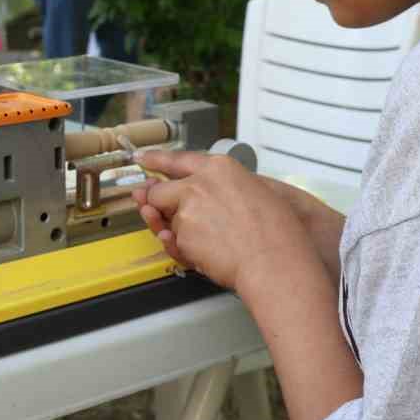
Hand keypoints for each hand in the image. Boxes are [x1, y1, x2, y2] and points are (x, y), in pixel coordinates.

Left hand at [132, 150, 312, 292]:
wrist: (274, 261)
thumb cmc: (276, 233)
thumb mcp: (257, 192)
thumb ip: (224, 187)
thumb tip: (203, 192)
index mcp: (220, 168)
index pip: (179, 159)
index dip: (157, 160)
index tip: (143, 159)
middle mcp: (198, 184)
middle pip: (160, 191)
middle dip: (162, 205)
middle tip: (176, 217)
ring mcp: (187, 209)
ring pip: (168, 221)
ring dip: (181, 232)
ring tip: (209, 241)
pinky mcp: (182, 235)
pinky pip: (173, 243)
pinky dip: (184, 250)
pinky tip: (206, 253)